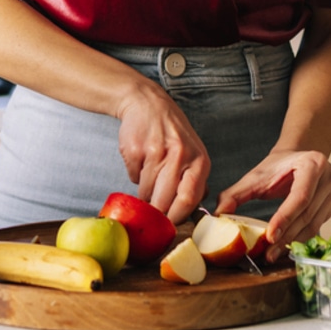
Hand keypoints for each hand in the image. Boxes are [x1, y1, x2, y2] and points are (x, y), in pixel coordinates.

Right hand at [114, 85, 210, 224]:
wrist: (147, 103)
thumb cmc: (173, 133)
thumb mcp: (194, 152)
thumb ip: (195, 181)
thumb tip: (193, 212)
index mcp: (198, 160)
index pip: (189, 199)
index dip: (177, 217)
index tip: (169, 226)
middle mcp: (179, 156)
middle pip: (164, 201)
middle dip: (157, 213)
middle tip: (153, 215)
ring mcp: (155, 152)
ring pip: (146, 192)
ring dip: (145, 193)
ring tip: (149, 176)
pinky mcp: (134, 150)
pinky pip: (132, 178)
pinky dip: (135, 176)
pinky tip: (141, 161)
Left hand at [215, 149, 330, 261]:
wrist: (296, 158)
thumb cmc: (277, 167)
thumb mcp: (255, 176)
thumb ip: (236, 193)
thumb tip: (218, 213)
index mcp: (313, 163)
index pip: (300, 196)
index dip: (285, 218)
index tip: (270, 237)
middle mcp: (329, 177)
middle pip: (307, 213)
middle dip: (286, 236)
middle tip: (268, 253)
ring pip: (313, 224)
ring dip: (293, 241)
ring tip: (273, 254)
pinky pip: (316, 227)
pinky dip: (299, 238)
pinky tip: (285, 247)